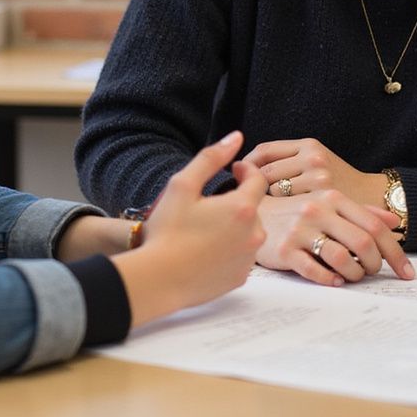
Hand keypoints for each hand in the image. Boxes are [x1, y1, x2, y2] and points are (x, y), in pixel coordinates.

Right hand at [112, 131, 267, 327]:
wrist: (158, 279)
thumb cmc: (168, 230)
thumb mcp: (183, 185)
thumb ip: (211, 158)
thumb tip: (236, 138)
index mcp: (242, 208)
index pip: (257, 180)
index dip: (245, 170)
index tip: (232, 170)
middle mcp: (253, 234)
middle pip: (253, 208)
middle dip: (237, 200)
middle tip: (211, 202)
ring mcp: (248, 259)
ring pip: (249, 232)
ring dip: (235, 224)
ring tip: (207, 227)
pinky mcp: (240, 277)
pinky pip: (242, 255)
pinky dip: (230, 248)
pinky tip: (207, 248)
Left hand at [244, 137, 385, 208]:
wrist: (375, 199)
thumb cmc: (337, 183)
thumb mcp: (314, 162)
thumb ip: (284, 160)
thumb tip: (237, 165)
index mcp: (309, 145)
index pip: (265, 150)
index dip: (248, 163)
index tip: (240, 175)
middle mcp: (313, 159)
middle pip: (265, 171)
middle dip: (253, 185)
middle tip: (248, 197)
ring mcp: (318, 180)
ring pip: (274, 191)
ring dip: (267, 201)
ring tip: (264, 209)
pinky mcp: (322, 202)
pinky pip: (288, 208)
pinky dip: (280, 216)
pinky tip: (278, 221)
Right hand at [255, 190, 413, 286]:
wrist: (252, 212)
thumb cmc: (296, 211)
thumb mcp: (327, 203)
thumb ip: (361, 211)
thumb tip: (394, 222)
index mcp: (331, 196)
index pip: (374, 226)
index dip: (396, 252)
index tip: (407, 272)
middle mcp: (316, 210)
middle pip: (363, 244)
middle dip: (376, 266)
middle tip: (374, 273)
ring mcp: (299, 230)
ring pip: (342, 259)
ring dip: (355, 275)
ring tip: (352, 276)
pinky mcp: (284, 249)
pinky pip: (316, 272)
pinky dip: (331, 279)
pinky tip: (334, 279)